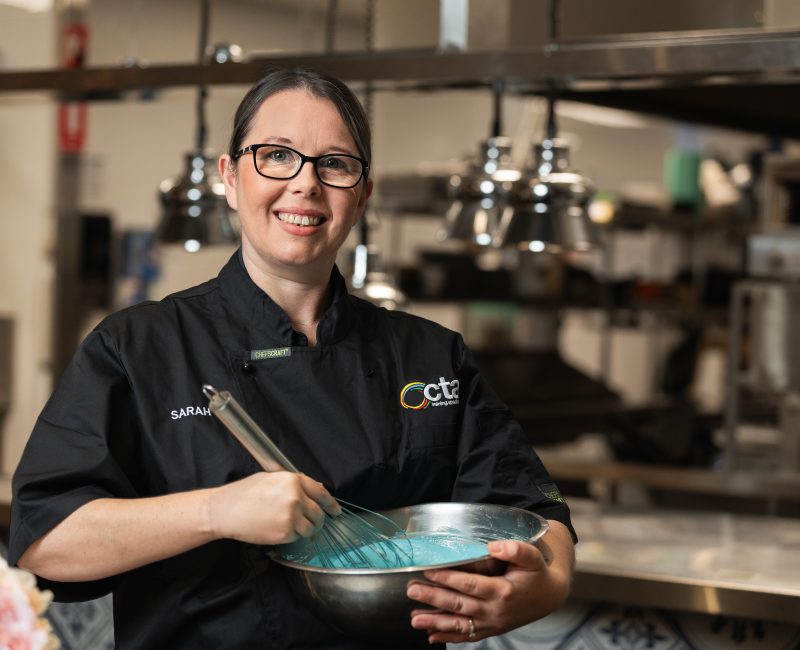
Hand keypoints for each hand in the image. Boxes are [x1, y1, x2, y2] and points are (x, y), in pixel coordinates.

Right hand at [208, 472, 340, 544]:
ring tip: (293, 527)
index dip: (331, 504)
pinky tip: (279, 530)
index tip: (336, 511)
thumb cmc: (245, 493)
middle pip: (319, 513)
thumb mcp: (271, 479)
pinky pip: (297, 537)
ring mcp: (291, 516)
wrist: (225, 511)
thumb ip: (294, 484)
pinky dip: (293, 536)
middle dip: (318, 520)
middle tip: (313, 523)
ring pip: (311, 527)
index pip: (322, 493)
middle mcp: (295, 497)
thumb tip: (316, 489)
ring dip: (307, 530)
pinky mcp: (284, 533)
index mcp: (293, 481)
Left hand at [407, 524, 572, 643]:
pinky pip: (468, 636)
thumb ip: (516, 550)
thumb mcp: (532, 557)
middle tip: (412, 590)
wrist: (550, 596)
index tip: (428, 572)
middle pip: (459, 605)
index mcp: (503, 591)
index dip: (447, 578)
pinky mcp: (491, 629)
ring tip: (414, 619)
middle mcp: (495, 611)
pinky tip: (432, 637)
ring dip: (435, 622)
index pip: (469, 585)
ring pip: (460, 624)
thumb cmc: (538, 573)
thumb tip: (493, 546)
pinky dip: (450, 637)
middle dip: (433, 598)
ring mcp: (492, 623)